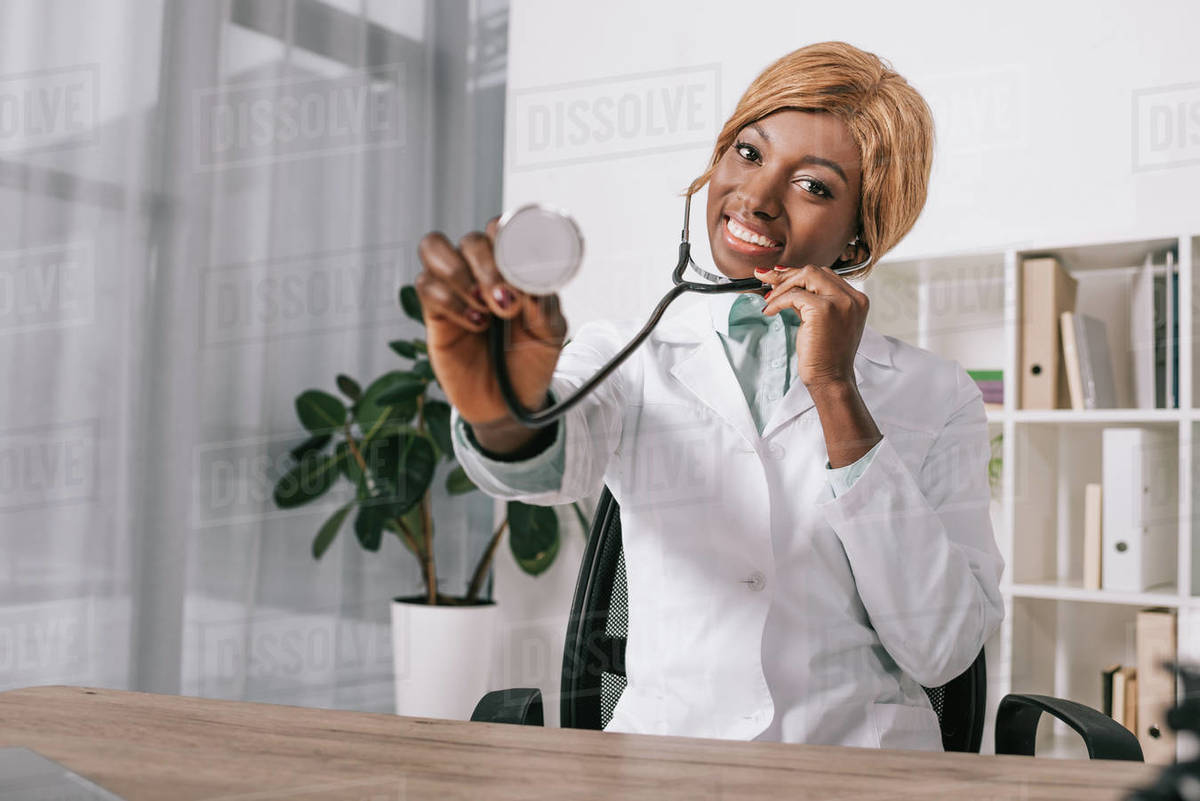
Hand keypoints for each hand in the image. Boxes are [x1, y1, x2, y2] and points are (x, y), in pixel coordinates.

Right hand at [415, 216, 567, 429]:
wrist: (510, 405)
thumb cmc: (531, 362)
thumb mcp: (550, 333)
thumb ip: (543, 306)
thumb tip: (528, 284)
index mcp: (512, 266)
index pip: (500, 228)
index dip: (504, 234)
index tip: (519, 262)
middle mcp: (480, 271)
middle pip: (470, 239)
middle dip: (488, 264)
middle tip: (507, 301)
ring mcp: (455, 290)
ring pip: (435, 249)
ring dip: (461, 274)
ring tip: (487, 308)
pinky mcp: (434, 314)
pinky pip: (426, 287)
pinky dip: (451, 302)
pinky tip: (475, 324)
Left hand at [754, 264, 868, 389]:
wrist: (831, 379)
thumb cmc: (826, 356)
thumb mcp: (822, 321)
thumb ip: (810, 300)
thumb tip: (783, 281)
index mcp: (857, 300)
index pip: (826, 275)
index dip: (800, 274)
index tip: (780, 277)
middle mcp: (852, 298)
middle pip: (815, 271)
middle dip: (788, 275)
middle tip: (768, 281)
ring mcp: (840, 302)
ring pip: (805, 276)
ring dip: (782, 286)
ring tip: (769, 299)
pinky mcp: (823, 310)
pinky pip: (793, 295)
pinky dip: (778, 301)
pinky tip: (770, 311)